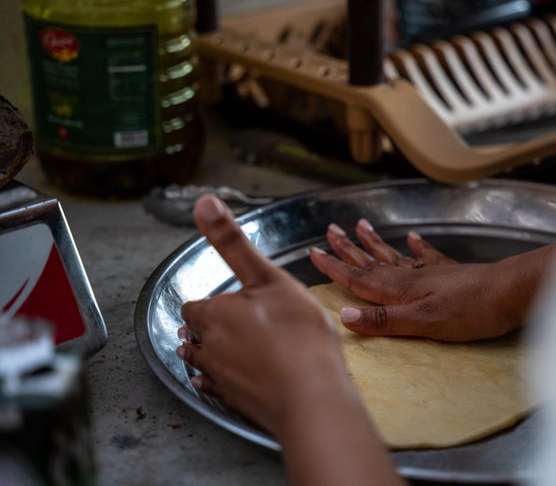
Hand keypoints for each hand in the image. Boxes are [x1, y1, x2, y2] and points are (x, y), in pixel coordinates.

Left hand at [176, 196, 348, 434]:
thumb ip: (233, 242)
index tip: (224, 300)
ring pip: (200, 360)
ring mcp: (219, 376)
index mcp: (214, 313)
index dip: (208, 301)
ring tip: (215, 348)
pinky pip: (212, 388)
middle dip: (205, 326)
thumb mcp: (269, 276)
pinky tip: (218, 380)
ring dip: (203, 352)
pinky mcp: (233, 400)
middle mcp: (208, 345)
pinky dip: (212, 381)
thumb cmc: (297, 333)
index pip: (195, 305)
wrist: (311, 393)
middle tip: (224, 322)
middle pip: (195, 332)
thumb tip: (205, 203)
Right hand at [310, 219, 555, 340]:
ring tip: (360, 226)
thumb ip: (385, 320)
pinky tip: (412, 237)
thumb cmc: (470, 311)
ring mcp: (431, 273)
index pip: (359, 278)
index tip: (313, 252)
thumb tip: (343, 315)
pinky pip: (428, 256)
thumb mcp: (424, 323)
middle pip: (372, 261)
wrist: (510, 292)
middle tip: (330, 229)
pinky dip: (418, 246)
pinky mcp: (451, 274)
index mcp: (400, 290)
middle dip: (348, 249)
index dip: (335, 267)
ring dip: (375, 243)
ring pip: (395, 255)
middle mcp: (411, 277)